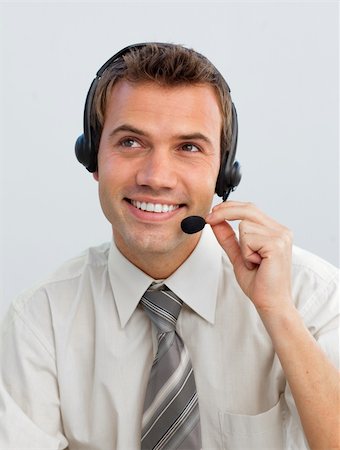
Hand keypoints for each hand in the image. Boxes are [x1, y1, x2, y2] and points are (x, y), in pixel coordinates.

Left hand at [206, 201, 292, 316]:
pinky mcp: (276, 244)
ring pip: (244, 226)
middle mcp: (281, 231)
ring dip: (242, 247)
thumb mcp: (238, 255)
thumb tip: (216, 221)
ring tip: (253, 262)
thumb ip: (228, 238)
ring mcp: (281, 236)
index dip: (230, 208)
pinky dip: (246, 253)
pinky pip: (248, 238)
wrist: (271, 303)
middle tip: (209, 219)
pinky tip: (256, 264)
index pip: (250, 209)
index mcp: (275, 231)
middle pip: (248, 209)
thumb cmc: (259, 283)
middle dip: (225, 212)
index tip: (212, 212)